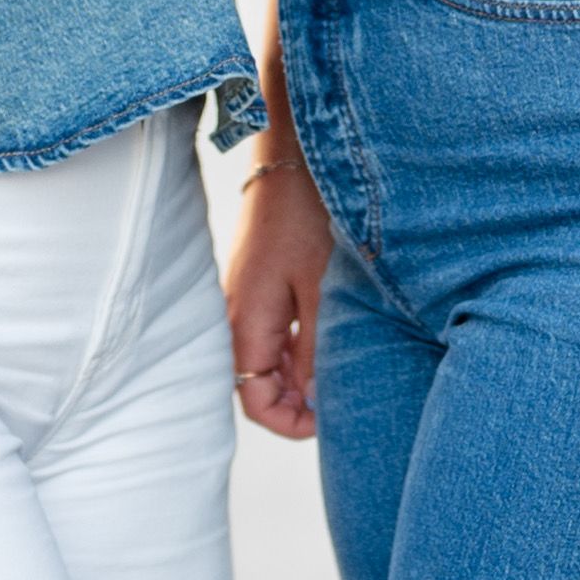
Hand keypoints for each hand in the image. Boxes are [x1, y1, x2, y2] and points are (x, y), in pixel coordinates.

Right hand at [225, 154, 331, 440]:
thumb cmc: (308, 217)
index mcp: (246, 323)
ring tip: (341, 373)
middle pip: (259, 385)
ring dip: (299, 376)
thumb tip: (313, 403)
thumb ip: (315, 352)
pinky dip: (298, 349)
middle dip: (297, 403)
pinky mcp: (261, 283)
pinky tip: (329, 342)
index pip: (255, 401)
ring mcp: (247, 299)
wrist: (294, 156)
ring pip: (268, 361)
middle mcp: (237, 317)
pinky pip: (274, 334)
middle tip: (342, 402)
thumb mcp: (322, 291)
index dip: (290, 424)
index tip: (330, 422)